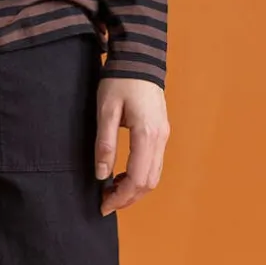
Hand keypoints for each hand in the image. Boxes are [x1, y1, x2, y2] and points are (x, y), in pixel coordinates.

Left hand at [95, 76, 169, 214]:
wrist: (139, 58)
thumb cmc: (119, 81)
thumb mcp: (105, 111)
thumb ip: (104, 144)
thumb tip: (101, 174)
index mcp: (146, 135)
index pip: (137, 179)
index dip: (120, 198)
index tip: (103, 205)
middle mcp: (160, 139)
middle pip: (148, 183)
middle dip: (127, 198)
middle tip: (105, 202)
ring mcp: (164, 136)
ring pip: (154, 175)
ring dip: (134, 189)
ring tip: (111, 190)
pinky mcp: (162, 132)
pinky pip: (155, 164)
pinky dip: (140, 176)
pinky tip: (122, 175)